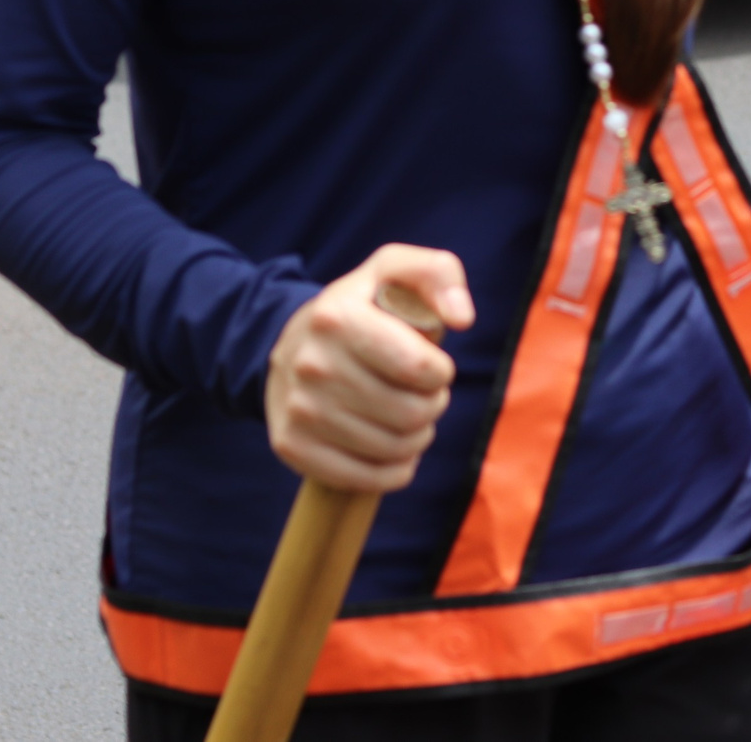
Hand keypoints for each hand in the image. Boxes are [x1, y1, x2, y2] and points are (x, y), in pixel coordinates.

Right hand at [264, 244, 473, 492]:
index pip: (418, 368)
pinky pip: (369, 479)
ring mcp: (299, 410)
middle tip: (424, 395)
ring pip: (394, 449)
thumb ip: (438, 273)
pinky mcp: (293, 447)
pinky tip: (393, 449)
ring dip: (416, 437)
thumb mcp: (393, 270)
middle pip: (410, 414)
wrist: (288, 346)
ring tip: (409, 417)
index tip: (433, 367)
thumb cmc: (359, 309)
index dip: (440, 373)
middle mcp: (312, 365)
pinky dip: (394, 470)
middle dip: (432, 406)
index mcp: (338, 317)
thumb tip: (462, 318)